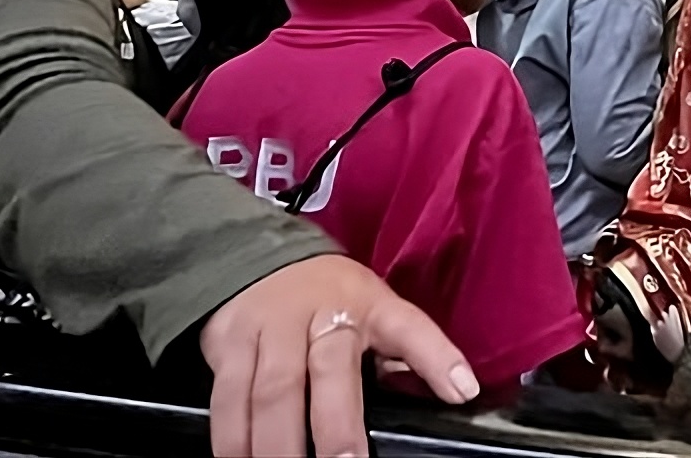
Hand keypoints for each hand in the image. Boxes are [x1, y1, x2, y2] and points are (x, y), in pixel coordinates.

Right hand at [201, 254, 478, 457]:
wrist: (254, 250)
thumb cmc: (327, 294)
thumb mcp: (374, 308)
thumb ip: (405, 351)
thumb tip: (456, 390)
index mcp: (368, 305)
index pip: (408, 327)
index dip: (435, 357)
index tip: (462, 389)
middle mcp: (320, 314)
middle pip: (330, 374)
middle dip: (337, 428)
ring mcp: (270, 326)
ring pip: (272, 392)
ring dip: (277, 444)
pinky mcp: (229, 341)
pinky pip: (228, 397)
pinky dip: (232, 437)